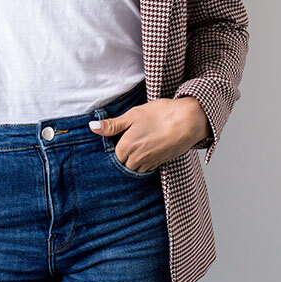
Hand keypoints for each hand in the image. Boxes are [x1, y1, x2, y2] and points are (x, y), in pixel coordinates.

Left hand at [88, 96, 209, 171]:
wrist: (189, 121)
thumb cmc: (161, 114)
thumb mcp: (133, 115)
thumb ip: (112, 124)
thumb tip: (92, 128)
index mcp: (126, 147)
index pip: (113, 154)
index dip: (115, 145)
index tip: (119, 135)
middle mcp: (136, 159)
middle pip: (123, 163)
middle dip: (123, 154)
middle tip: (130, 137)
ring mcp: (150, 163)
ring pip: (135, 167)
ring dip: (134, 158)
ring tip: (141, 141)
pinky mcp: (161, 163)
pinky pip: (147, 167)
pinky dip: (145, 159)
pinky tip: (150, 145)